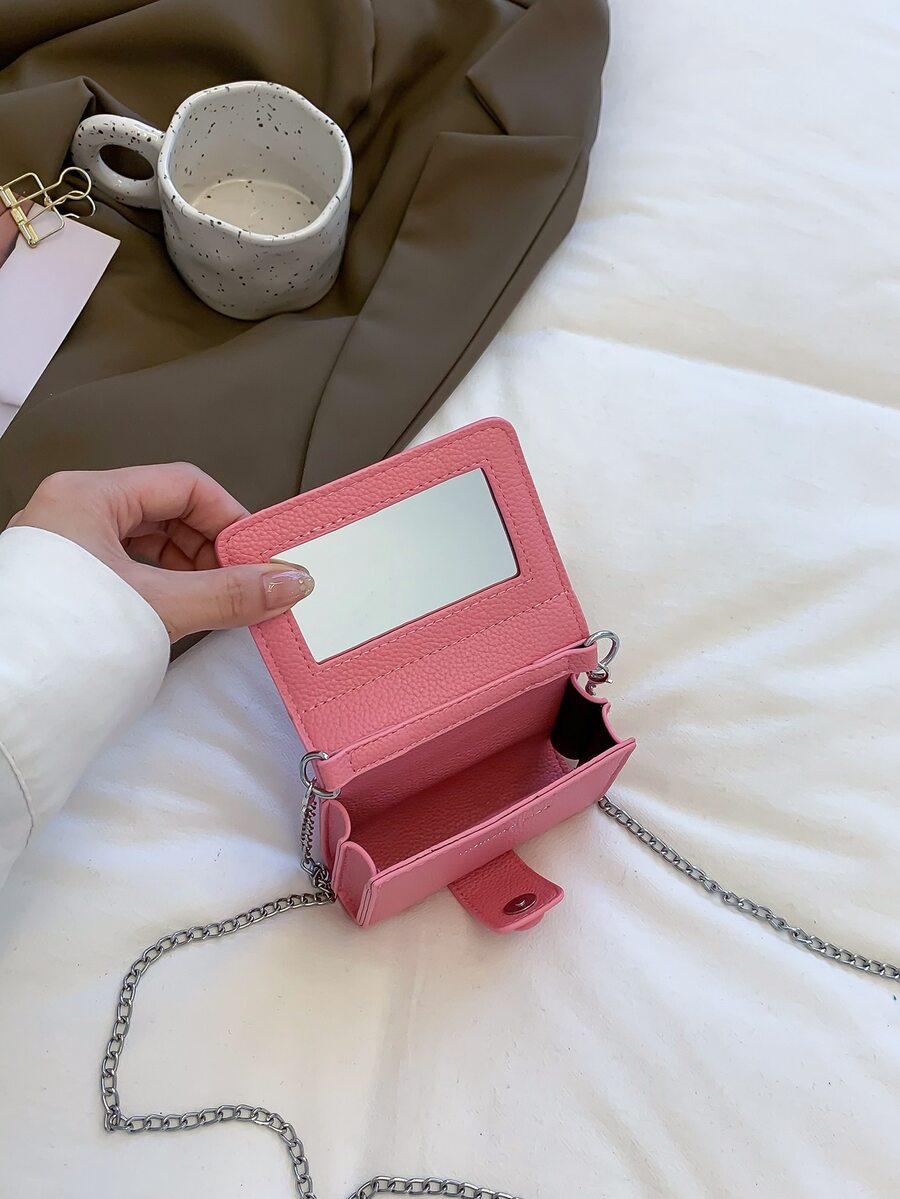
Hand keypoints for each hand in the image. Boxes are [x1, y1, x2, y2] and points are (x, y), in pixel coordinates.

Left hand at [6, 464, 313, 641]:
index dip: (229, 517)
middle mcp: (72, 514)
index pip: (184, 484)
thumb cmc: (57, 645)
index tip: (259, 555)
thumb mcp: (159, 609)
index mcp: (86, 497)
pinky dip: (165, 585)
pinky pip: (130, 569)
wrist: (6, 706)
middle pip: (167, 511)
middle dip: (213, 548)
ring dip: (192, 569)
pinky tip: (184, 609)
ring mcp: (66, 549)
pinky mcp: (67, 584)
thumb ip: (229, 594)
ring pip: (148, 543)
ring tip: (218, 601)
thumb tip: (286, 581)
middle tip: (245, 581)